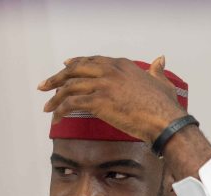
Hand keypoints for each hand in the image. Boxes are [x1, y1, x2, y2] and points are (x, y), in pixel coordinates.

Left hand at [38, 55, 184, 143]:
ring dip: (55, 98)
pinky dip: (61, 111)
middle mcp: (109, 71)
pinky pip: (72, 104)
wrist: (165, 120)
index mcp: (122, 65)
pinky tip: (57, 118)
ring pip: (70, 87)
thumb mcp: (161, 82)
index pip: (91, 61)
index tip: (64, 67)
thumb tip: (160, 60)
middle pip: (75, 70)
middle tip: (45, 86)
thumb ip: (157, 70)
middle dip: (57, 78)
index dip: (75, 64)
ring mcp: (103, 85)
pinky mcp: (98, 102)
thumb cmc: (165, 106)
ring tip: (47, 108)